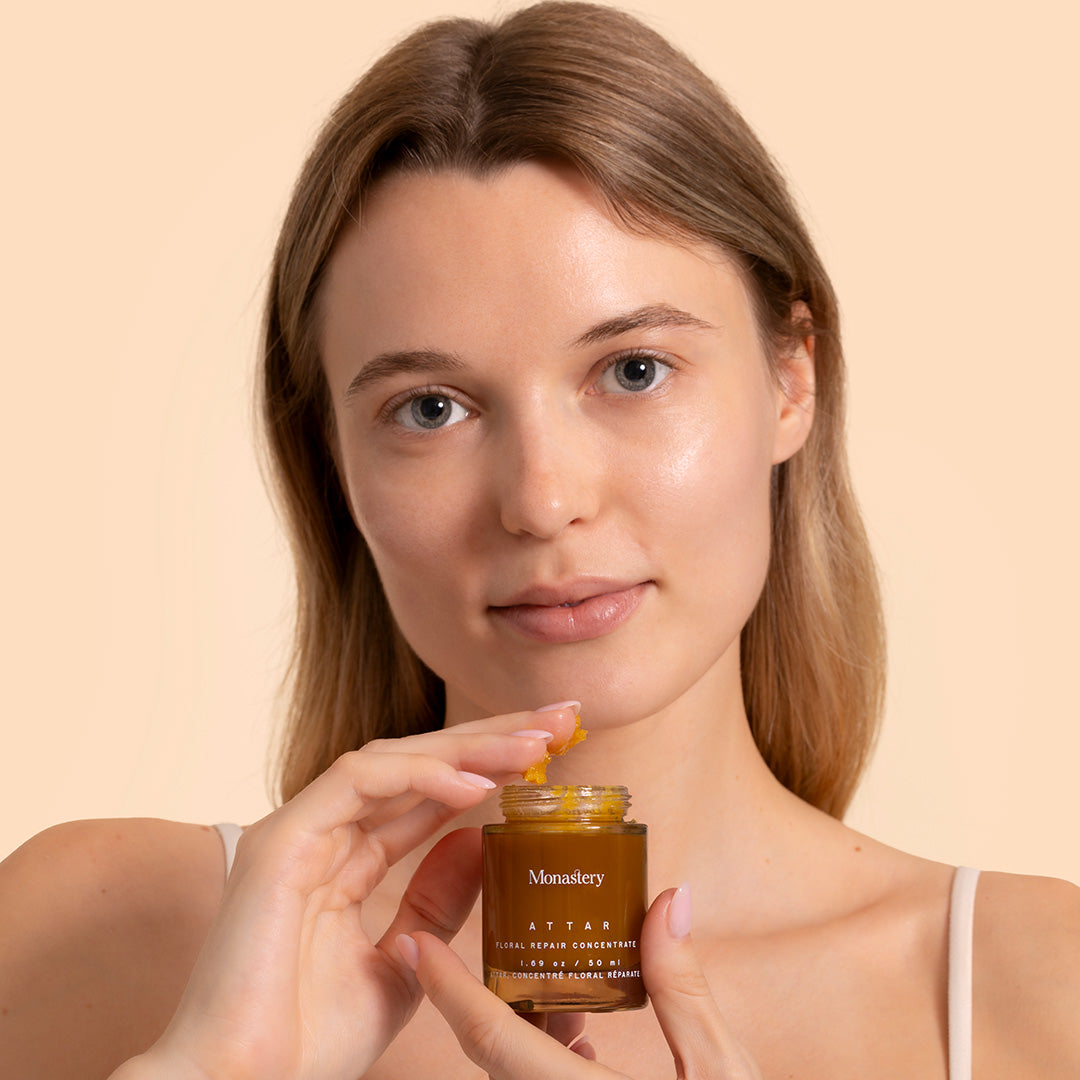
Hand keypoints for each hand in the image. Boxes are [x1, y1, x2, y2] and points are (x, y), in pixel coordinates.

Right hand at [130, 706, 578, 1079]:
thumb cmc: (306, 1043)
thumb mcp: (403, 963)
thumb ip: (436, 901)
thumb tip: (478, 841)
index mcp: (345, 857)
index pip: (426, 792)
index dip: (489, 766)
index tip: (553, 750)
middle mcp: (323, 833)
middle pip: (417, 764)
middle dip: (491, 738)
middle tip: (560, 718)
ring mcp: (299, 831)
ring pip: (393, 760)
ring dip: (468, 748)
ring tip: (534, 744)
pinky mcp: (280, 841)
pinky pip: (357, 782)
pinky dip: (419, 777)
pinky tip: (475, 785)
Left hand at [401, 884, 761, 1078]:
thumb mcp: (720, 1071)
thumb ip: (683, 987)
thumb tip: (669, 900)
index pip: (491, 1037)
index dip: (447, 987)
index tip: (415, 942)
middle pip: (497, 1052)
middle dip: (491, 994)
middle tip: (502, 932)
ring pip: (515, 1074)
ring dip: (526, 1028)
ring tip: (560, 980)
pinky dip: (546, 1058)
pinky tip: (582, 1036)